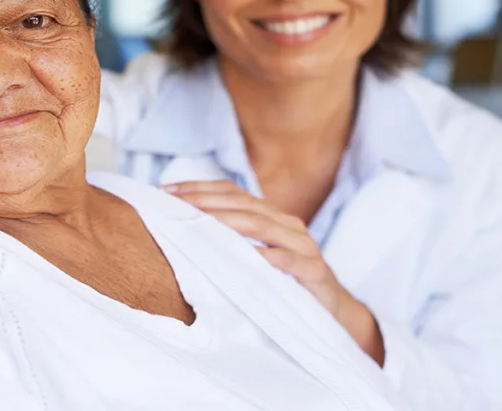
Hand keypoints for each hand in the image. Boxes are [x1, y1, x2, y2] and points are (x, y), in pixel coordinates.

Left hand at [164, 180, 384, 363]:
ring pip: (263, 226)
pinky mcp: (314, 272)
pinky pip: (287, 261)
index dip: (200, 188)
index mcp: (272, 217)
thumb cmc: (286, 284)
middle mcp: (288, 225)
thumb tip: (182, 229)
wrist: (334, 313)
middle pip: (244, 205)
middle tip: (175, 204)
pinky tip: (243, 256)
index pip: (233, 193)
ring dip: (228, 222)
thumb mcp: (257, 258)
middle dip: (206, 202)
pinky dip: (265, 256)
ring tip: (199, 221)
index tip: (167, 191)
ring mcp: (303, 247)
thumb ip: (230, 242)